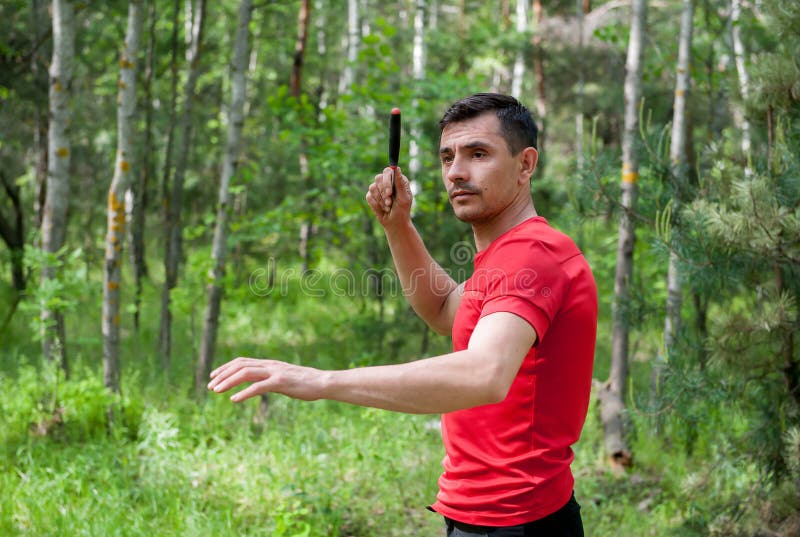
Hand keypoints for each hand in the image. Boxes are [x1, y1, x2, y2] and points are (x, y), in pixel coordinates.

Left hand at [207, 357, 322, 402]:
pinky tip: (234, 400)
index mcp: (269, 364)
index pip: (242, 361)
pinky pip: (258, 387)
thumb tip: (261, 385)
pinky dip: (243, 393)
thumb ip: (271, 379)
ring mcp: (275, 372)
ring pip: (245, 373)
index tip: (214, 376)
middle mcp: (270, 365)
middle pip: (240, 365)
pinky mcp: (280, 383)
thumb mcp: (284, 379)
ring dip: (228, 382)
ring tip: (215, 391)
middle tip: (210, 386)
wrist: (322, 382)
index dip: (226, 368)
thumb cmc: (305, 383)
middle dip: (222, 374)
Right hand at [366, 166, 412, 227]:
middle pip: (378, 178)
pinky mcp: (371, 196)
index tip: (389, 193)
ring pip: (372, 187)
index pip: (388, 171)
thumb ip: (400, 183)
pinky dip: (376, 204)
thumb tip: (396, 168)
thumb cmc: (402, 211)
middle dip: (383, 192)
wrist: (395, 224)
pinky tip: (383, 209)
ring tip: (388, 207)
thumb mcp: (403, 198)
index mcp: (397, 180)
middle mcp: (387, 182)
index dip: (387, 181)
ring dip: (381, 200)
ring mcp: (378, 189)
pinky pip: (369, 196)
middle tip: (389, 202)